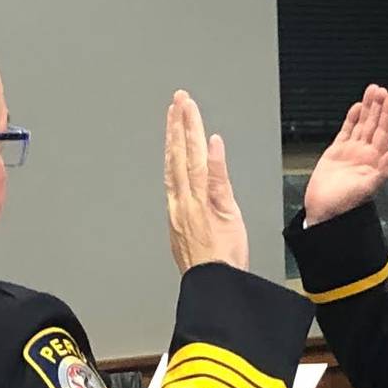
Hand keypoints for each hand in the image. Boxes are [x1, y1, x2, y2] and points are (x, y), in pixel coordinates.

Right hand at [164, 90, 247, 273]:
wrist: (215, 287)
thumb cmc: (210, 267)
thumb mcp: (199, 233)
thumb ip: (202, 204)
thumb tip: (200, 188)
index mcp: (179, 208)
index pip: (174, 166)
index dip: (172, 140)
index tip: (173, 119)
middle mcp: (184, 204)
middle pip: (178, 157)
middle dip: (177, 126)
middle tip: (179, 100)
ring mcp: (197, 206)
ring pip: (191, 161)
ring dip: (189, 131)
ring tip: (187, 107)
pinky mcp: (215, 211)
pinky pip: (214, 180)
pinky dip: (212, 158)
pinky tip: (211, 139)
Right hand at [302, 84, 387, 225]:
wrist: (322, 212)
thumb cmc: (344, 206)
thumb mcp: (366, 190)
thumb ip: (382, 172)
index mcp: (373, 161)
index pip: (385, 132)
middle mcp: (364, 155)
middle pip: (375, 124)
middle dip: (379, 106)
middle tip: (383, 89)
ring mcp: (351, 152)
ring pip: (362, 124)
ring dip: (368, 108)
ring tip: (373, 91)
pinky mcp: (336, 153)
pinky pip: (346, 131)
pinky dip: (351, 119)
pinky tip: (357, 108)